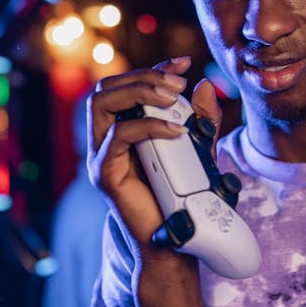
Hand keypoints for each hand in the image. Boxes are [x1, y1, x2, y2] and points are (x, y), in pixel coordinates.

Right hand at [87, 57, 221, 250]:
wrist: (178, 244)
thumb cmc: (185, 200)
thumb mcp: (201, 152)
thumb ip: (203, 122)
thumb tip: (204, 86)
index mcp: (123, 130)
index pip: (127, 86)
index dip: (154, 68)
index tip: (184, 62)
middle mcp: (106, 139)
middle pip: (107, 87)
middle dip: (145, 76)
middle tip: (178, 82)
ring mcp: (102, 156)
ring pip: (101, 102)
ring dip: (139, 91)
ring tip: (172, 97)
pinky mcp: (105, 174)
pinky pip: (118, 136)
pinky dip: (147, 125)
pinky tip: (174, 129)